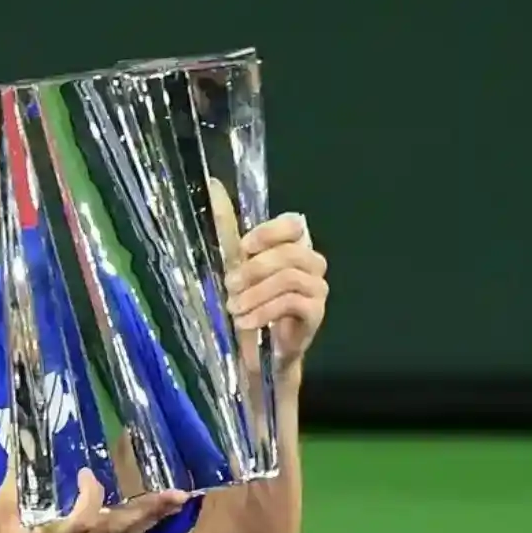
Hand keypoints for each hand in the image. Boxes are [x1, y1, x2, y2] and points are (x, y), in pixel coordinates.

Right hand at [0, 464, 188, 532]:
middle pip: (121, 531)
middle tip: (178, 495)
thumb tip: (26, 437)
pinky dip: (136, 526)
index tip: (87, 473)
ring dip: (149, 520)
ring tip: (174, 503)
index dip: (92, 496)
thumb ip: (17, 474)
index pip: (86, 519)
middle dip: (149, 512)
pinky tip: (149, 515)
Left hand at [223, 212, 328, 370]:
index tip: (243, 248)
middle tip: (230, 285)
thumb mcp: (237, 263)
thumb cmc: (253, 300)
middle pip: (290, 253)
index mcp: (294, 245)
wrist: (265, 346)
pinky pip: (291, 303)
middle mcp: (312, 262)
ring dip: (255, 293)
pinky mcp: (317, 312)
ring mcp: (318, 287)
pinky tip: (245, 321)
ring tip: (234, 307)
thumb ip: (229, 226)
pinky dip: (263, 311)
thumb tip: (214, 186)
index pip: (294, 224)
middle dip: (254, 269)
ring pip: (289, 278)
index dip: (269, 233)